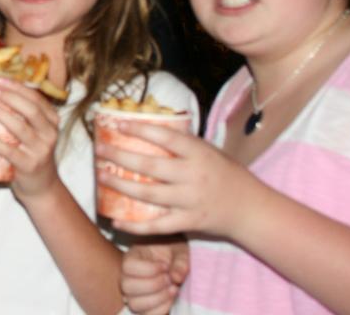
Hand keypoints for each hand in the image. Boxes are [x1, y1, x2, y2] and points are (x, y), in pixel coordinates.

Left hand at [0, 80, 61, 199]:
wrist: (42, 186)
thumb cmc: (32, 153)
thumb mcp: (36, 132)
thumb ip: (24, 115)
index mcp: (52, 121)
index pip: (36, 99)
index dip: (17, 88)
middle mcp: (49, 134)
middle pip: (30, 110)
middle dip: (8, 97)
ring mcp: (40, 150)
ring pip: (20, 127)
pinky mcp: (28, 165)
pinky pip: (8, 150)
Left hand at [94, 121, 256, 236]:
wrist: (250, 209)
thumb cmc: (227, 175)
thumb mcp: (210, 151)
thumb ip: (184, 144)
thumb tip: (150, 127)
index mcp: (199, 154)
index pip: (166, 138)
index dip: (141, 130)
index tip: (118, 125)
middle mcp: (193, 176)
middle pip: (150, 166)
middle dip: (120, 156)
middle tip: (99, 150)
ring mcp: (190, 201)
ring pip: (149, 194)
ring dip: (121, 185)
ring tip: (101, 176)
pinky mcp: (188, 223)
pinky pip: (157, 226)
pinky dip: (135, 226)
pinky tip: (116, 221)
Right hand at [121, 241, 187, 314]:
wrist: (175, 262)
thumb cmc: (173, 253)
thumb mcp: (179, 250)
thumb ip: (180, 261)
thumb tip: (176, 278)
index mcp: (132, 257)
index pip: (128, 266)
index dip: (148, 269)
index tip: (165, 266)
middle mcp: (127, 277)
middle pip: (127, 287)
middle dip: (153, 285)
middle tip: (169, 279)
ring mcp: (133, 294)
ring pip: (134, 304)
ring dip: (157, 299)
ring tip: (173, 289)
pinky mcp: (143, 306)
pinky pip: (145, 314)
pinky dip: (160, 310)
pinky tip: (171, 299)